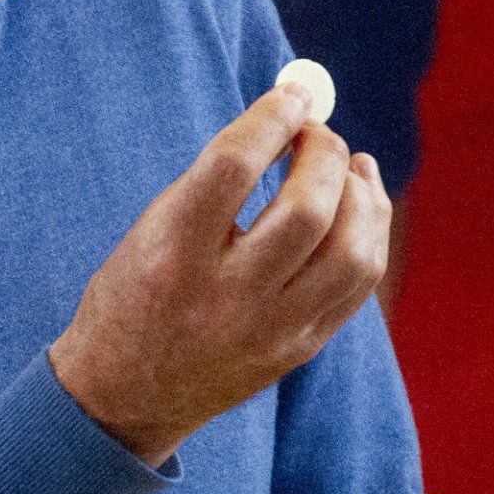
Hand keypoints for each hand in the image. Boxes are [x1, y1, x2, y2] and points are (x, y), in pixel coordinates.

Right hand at [49, 84, 390, 465]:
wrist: (124, 398)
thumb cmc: (134, 293)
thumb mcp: (150, 229)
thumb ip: (216, 178)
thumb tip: (292, 112)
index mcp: (170, 256)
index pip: (232, 168)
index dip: (271, 120)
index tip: (292, 95)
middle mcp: (224, 298)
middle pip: (307, 213)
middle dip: (324, 154)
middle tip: (316, 132)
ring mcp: (269, 331)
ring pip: (350, 254)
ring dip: (362, 194)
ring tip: (351, 164)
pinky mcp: (299, 350)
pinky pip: (358, 284)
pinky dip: (369, 232)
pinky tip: (360, 204)